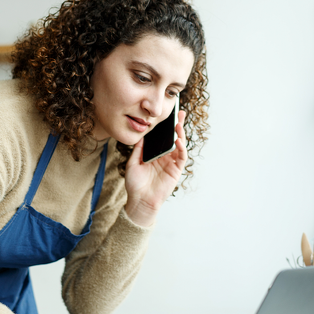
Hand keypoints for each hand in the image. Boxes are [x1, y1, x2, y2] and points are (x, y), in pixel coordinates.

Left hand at [124, 110, 187, 226]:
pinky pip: (181, 157)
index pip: (163, 138)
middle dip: (178, 125)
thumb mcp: (133, 163)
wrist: (139, 200)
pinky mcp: (176, 171)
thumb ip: (138, 150)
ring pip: (179, 146)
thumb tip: (141, 136)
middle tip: (180, 112)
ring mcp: (171, 164)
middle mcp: (165, 158)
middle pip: (174, 138)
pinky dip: (181, 148)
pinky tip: (178, 140)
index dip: (166, 127)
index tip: (167, 115)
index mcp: (155, 155)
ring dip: (180, 134)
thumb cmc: (135, 184)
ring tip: (178, 124)